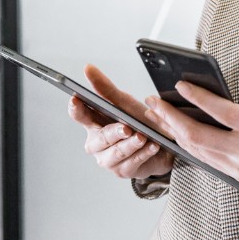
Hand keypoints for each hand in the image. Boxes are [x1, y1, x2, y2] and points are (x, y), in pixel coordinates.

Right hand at [68, 64, 174, 179]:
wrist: (162, 142)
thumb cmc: (139, 121)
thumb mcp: (123, 102)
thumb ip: (105, 87)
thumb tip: (87, 68)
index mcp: (93, 123)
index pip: (79, 115)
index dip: (76, 108)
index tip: (76, 99)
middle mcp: (97, 143)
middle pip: (100, 138)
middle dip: (113, 132)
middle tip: (126, 128)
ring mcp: (108, 159)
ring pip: (116, 153)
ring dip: (131, 144)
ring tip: (143, 137)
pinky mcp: (123, 171)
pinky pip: (132, 163)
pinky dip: (143, 153)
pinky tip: (152, 146)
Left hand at [144, 81, 238, 222]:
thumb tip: (216, 108)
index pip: (218, 109)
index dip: (195, 96)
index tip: (180, 85)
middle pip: (197, 135)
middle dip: (170, 118)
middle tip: (155, 103)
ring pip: (198, 150)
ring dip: (176, 134)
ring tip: (161, 118)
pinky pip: (209, 161)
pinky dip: (193, 147)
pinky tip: (183, 138)